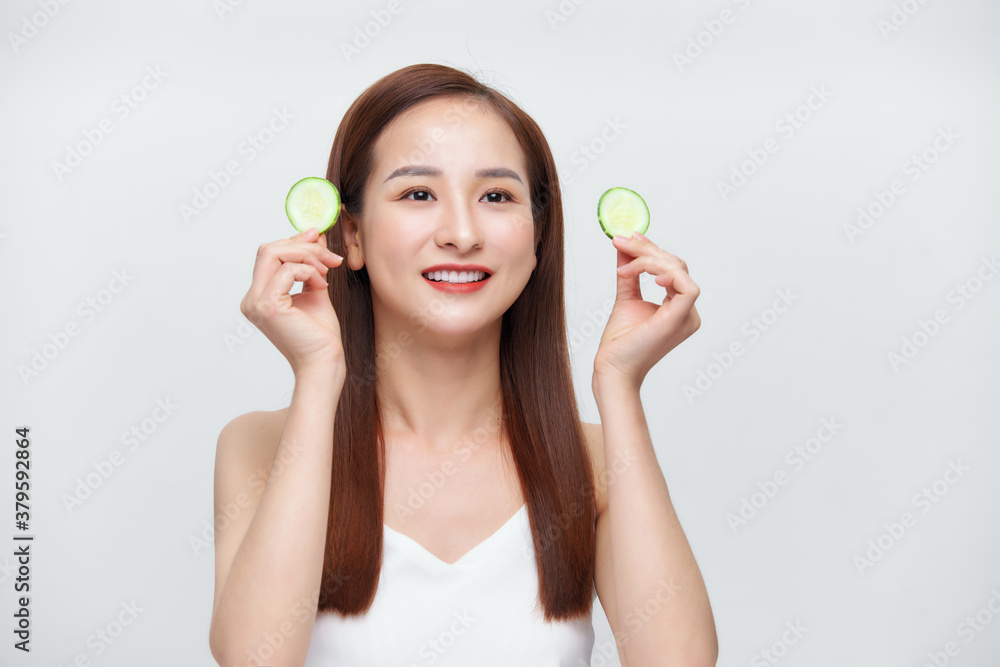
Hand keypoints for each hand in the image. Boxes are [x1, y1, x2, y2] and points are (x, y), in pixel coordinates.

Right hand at [240, 227, 345, 375]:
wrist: (324, 363)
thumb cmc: (320, 336)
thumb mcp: (315, 291)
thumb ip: (311, 265)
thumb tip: (315, 235)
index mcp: (259, 296)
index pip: (269, 255)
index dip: (294, 241)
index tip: (317, 234)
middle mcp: (251, 299)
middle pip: (269, 249)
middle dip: (303, 246)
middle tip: (329, 256)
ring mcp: (256, 303)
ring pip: (275, 253)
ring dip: (308, 256)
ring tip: (326, 272)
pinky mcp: (268, 306)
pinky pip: (287, 271)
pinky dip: (308, 271)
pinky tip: (321, 284)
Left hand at [593, 232, 700, 388]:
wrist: (612, 368)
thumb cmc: (620, 342)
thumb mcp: (626, 297)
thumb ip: (629, 272)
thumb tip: (624, 245)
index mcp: (678, 307)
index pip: (671, 268)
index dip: (651, 249)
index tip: (629, 237)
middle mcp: (687, 311)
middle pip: (675, 265)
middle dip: (647, 250)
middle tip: (621, 241)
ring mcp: (687, 316)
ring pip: (679, 271)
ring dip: (649, 260)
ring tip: (624, 265)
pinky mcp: (680, 320)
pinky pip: (686, 287)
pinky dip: (667, 274)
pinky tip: (646, 274)